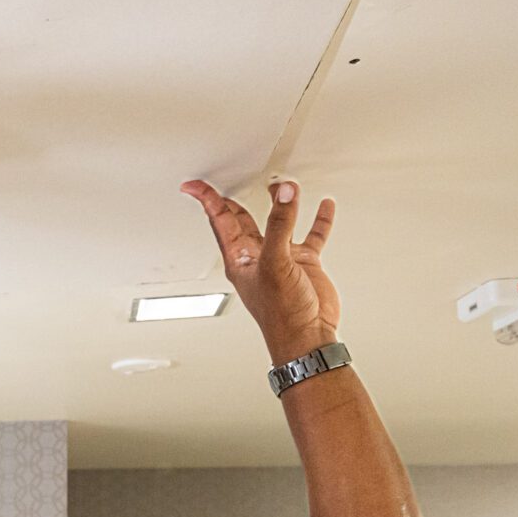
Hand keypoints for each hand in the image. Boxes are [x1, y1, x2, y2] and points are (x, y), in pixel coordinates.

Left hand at [181, 178, 339, 361]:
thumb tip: (285, 194)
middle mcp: (257, 256)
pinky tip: (323, 205)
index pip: (220, 221)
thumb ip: (280, 225)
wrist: (308, 337)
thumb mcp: (276, 263)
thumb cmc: (282, 314)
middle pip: (243, 219)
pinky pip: (311, 235)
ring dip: (281, 203)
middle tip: (230, 179)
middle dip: (236, 199)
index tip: (194, 185)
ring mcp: (281, 258)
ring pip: (279, 222)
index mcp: (239, 258)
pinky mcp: (304, 263)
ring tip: (282, 184)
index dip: (207, 200)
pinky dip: (318, 220)